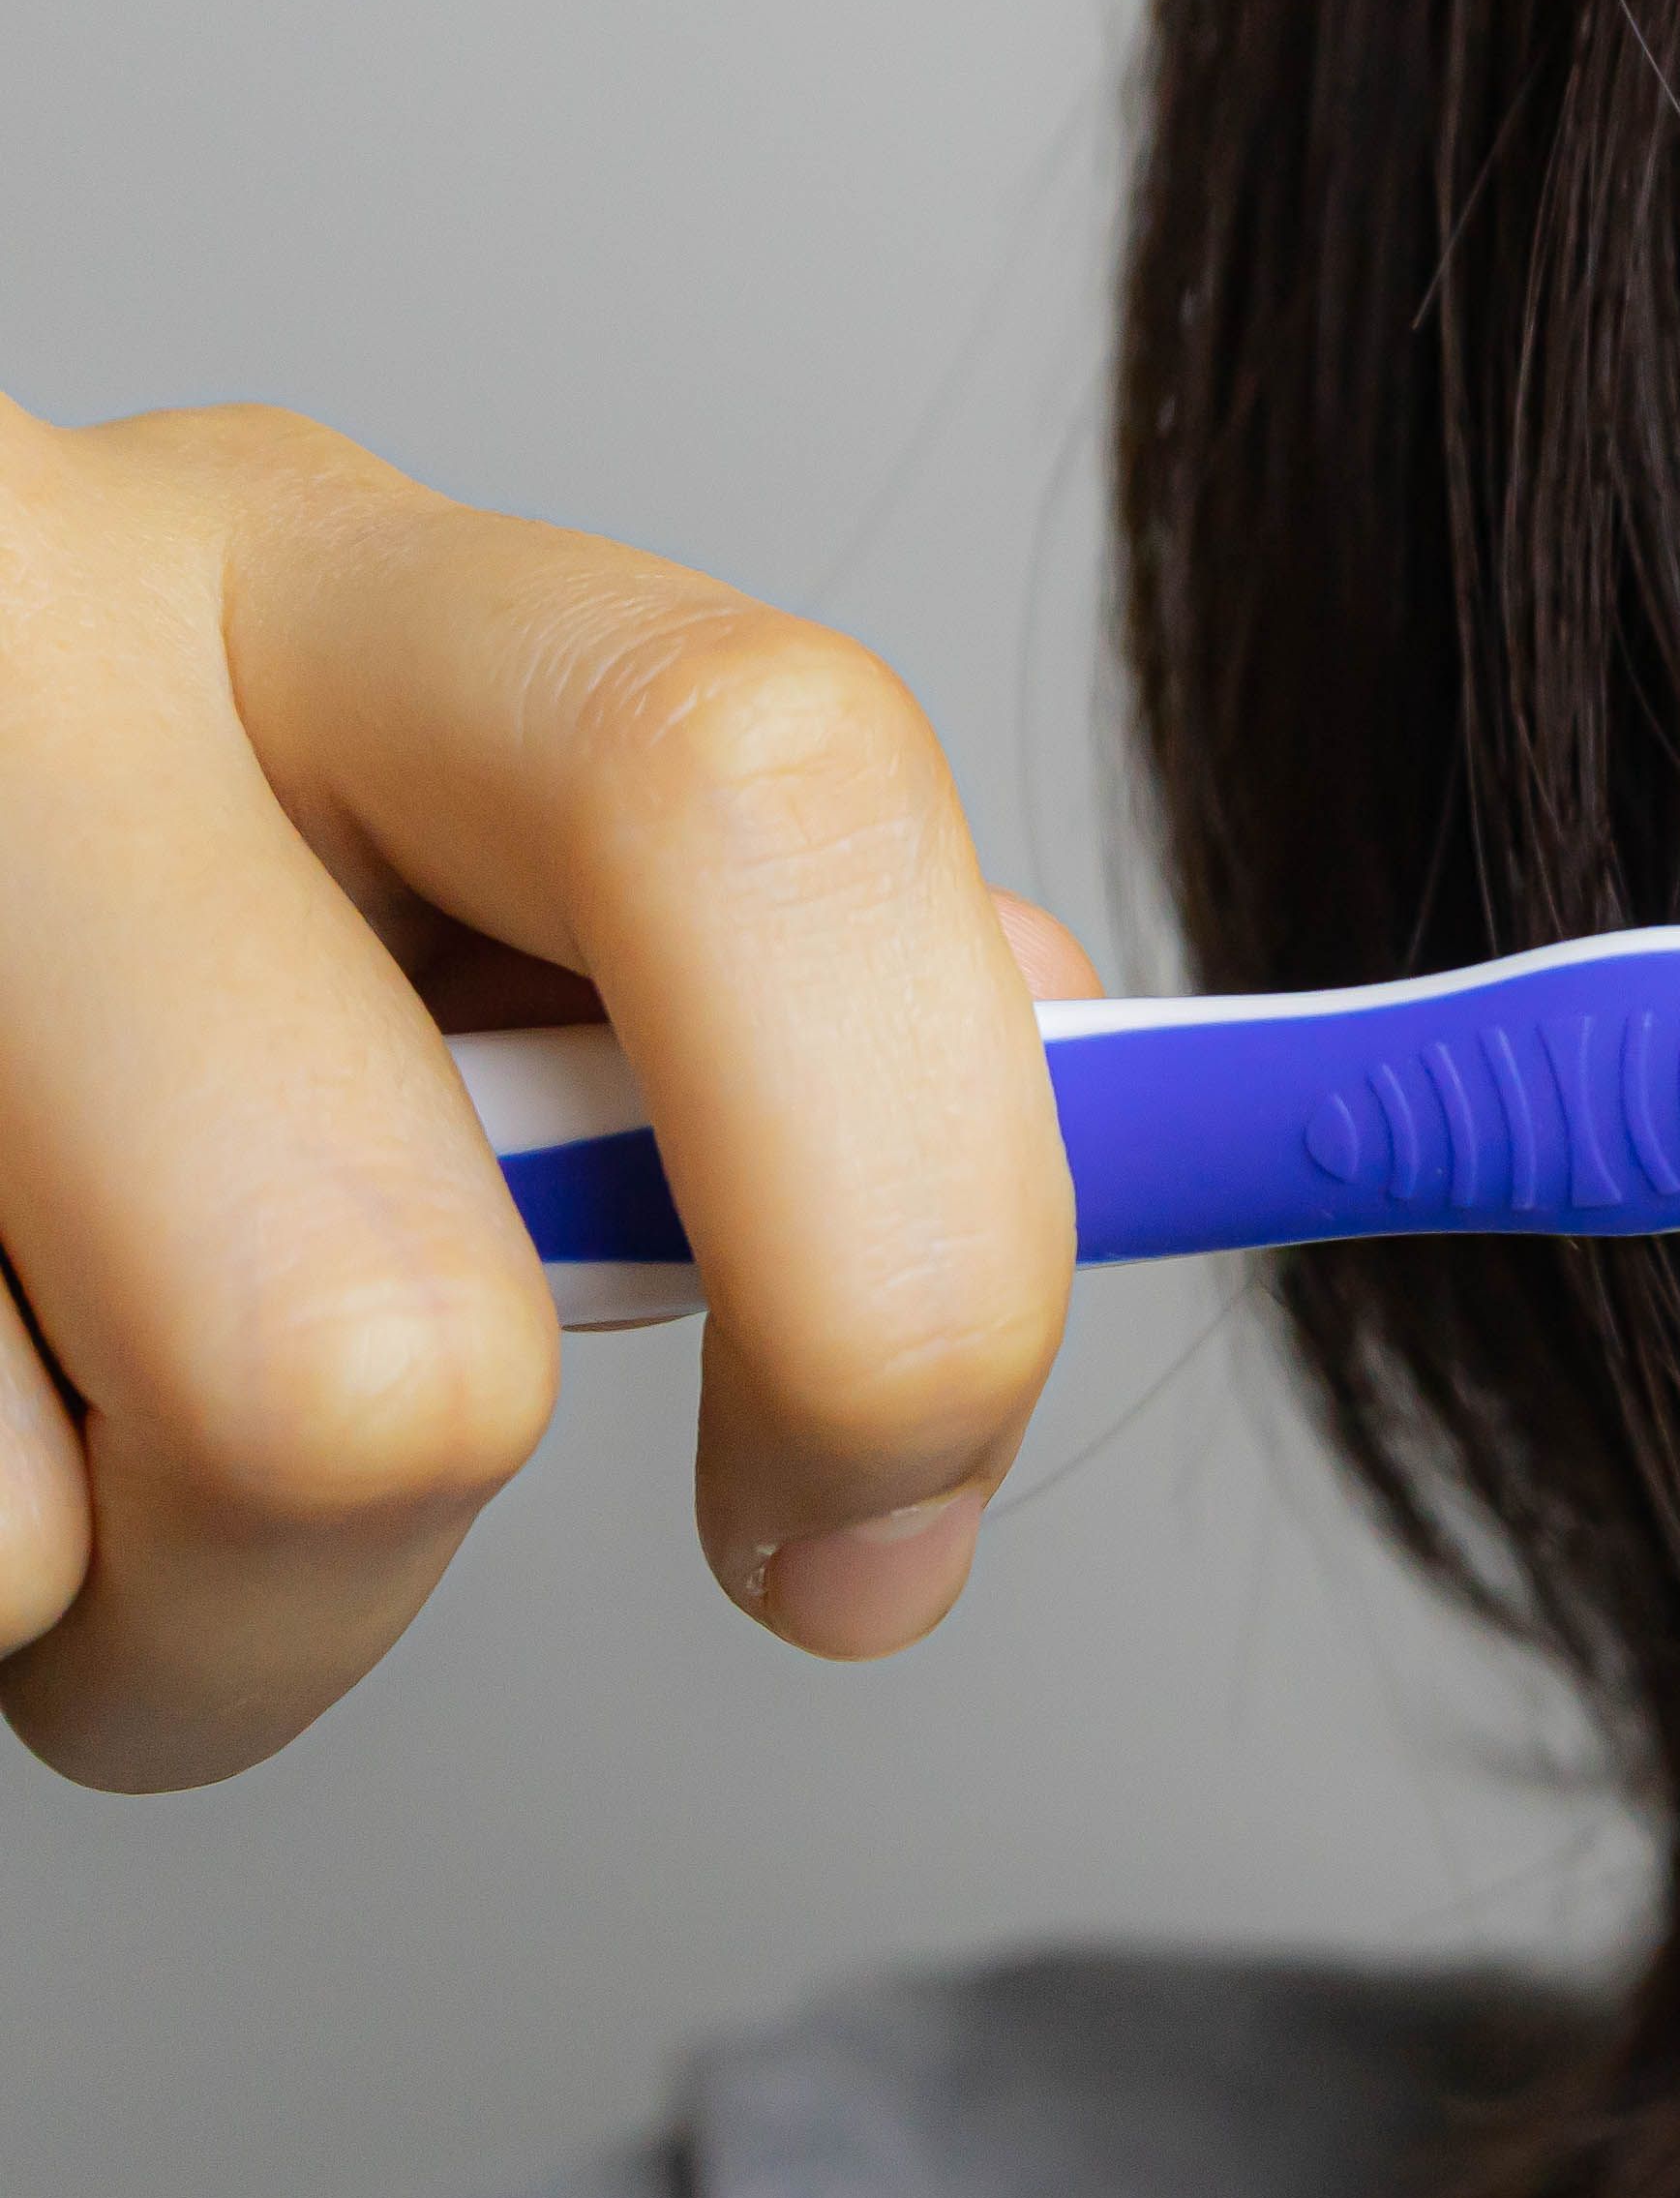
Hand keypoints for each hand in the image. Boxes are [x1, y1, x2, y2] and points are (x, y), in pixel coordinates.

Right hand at [0, 391, 1091, 1791]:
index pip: (766, 802)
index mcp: (341, 578)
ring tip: (48, 1448)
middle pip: (379, 1329)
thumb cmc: (84, 924)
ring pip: (83, 1511)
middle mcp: (41, 635)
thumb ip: (741, 950)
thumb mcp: (409, 837)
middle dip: (374, 1551)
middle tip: (302, 1550)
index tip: (873, 1541)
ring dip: (125, 1618)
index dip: (911, 1242)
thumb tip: (1060, 1044)